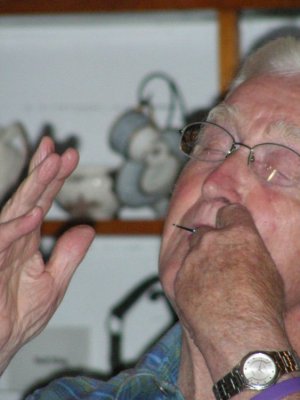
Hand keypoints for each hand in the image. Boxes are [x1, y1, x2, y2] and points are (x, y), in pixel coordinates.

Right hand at [0, 136, 94, 373]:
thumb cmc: (16, 316)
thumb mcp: (53, 283)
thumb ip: (69, 254)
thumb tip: (87, 229)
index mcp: (26, 241)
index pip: (43, 203)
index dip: (55, 179)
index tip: (69, 157)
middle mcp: (12, 239)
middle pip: (29, 198)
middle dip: (44, 172)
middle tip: (58, 149)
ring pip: (15, 211)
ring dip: (33, 188)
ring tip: (50, 164)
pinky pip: (0, 244)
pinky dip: (15, 229)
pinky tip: (34, 214)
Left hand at [174, 204, 288, 379]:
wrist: (240, 335)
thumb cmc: (262, 307)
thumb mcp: (268, 272)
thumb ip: (251, 250)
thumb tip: (245, 249)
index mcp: (239, 234)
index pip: (230, 211)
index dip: (230, 218)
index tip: (228, 225)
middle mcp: (213, 241)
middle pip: (206, 231)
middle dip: (211, 242)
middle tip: (218, 260)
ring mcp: (193, 259)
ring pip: (193, 252)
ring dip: (199, 261)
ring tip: (211, 283)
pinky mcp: (179, 277)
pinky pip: (183, 272)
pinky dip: (190, 280)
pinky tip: (202, 296)